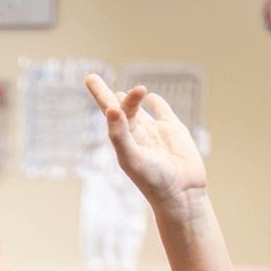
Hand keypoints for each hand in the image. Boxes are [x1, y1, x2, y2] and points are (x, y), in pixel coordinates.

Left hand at [85, 74, 205, 211]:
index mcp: (122, 139)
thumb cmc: (153, 179)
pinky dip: (156, 103)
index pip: (109, 112)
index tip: (89, 78)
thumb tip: (111, 109)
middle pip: (119, 108)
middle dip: (106, 94)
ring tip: (119, 91)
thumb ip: (119, 134)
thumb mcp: (132, 158)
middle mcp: (136, 134)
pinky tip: (150, 97)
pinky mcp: (173, 130)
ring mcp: (154, 131)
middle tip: (91, 78)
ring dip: (130, 98)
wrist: (181, 192)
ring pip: (139, 108)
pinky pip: (162, 112)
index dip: (99, 95)